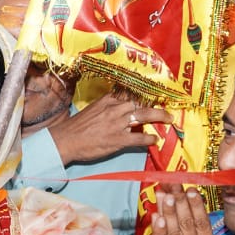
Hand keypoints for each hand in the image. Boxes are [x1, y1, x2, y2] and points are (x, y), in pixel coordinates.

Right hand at [48, 92, 171, 165]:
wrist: (65, 141)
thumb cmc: (76, 127)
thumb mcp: (92, 109)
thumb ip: (107, 106)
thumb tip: (120, 107)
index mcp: (107, 100)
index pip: (130, 93)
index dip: (145, 93)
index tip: (155, 93)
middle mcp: (114, 109)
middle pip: (141, 103)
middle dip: (156, 104)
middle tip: (167, 108)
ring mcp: (117, 124)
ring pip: (144, 116)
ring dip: (159, 117)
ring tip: (169, 119)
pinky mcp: (117, 139)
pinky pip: (139, 138)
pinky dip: (149, 139)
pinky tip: (154, 140)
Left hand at [148, 185, 234, 234]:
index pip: (203, 225)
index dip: (196, 206)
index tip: (192, 190)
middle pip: (188, 224)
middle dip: (181, 203)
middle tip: (174, 184)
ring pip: (175, 234)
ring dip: (169, 213)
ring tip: (165, 195)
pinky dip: (159, 234)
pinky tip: (156, 219)